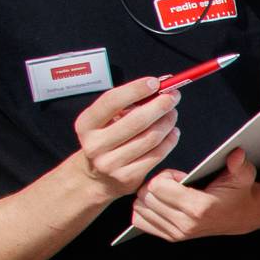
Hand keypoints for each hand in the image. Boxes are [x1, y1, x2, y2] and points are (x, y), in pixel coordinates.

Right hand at [72, 79, 179, 197]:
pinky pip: (156, 155)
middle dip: (160, 105)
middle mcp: (96, 144)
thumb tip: (159, 86)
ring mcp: (111, 163)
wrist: (96, 176)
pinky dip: (169, 140)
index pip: (112, 101)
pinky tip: (172, 132)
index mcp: (86, 124)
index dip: (136, 89)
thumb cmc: (105, 139)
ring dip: (167, 122)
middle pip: (137, 121)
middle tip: (173, 96)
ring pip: (150, 138)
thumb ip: (128, 103)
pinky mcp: (127, 177)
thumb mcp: (106, 119)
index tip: (154, 82)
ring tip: (172, 113)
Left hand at [129, 147, 259, 241]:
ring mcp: (177, 233)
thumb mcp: (242, 174)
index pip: (157, 187)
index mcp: (199, 208)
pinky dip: (145, 209)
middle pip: (146, 196)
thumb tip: (236, 154)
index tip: (180, 176)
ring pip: (140, 208)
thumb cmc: (237, 193)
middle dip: (156, 185)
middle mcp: (185, 224)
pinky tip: (161, 204)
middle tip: (175, 184)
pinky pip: (140, 221)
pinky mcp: (171, 237)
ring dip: (150, 197)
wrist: (242, 215)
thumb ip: (238, 164)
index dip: (166, 175)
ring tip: (169, 194)